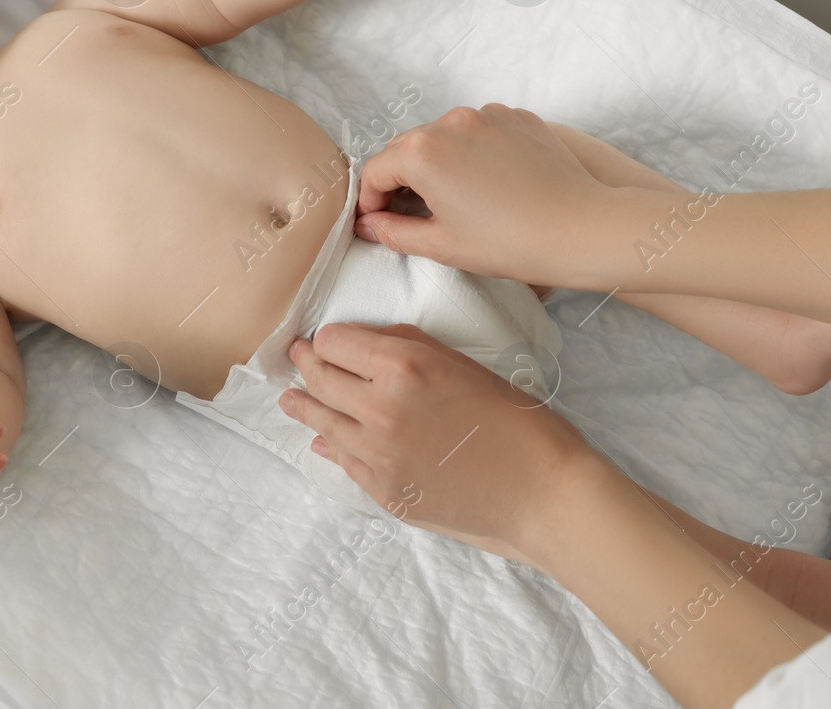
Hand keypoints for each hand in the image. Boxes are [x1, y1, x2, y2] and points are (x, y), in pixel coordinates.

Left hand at [278, 323, 590, 549]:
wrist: (541, 492)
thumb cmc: (515, 420)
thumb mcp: (463, 364)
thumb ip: (408, 347)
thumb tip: (361, 345)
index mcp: (404, 366)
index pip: (333, 341)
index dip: (329, 338)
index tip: (327, 339)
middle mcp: (380, 408)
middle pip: (319, 377)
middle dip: (306, 364)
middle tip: (296, 357)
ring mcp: (377, 454)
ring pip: (319, 421)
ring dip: (302, 405)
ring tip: (289, 398)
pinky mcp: (382, 491)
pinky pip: (342, 460)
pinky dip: (330, 445)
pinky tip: (324, 440)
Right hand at [356, 104, 615, 288]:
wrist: (580, 229)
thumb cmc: (511, 242)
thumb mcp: (442, 245)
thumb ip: (394, 232)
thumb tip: (371, 224)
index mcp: (423, 151)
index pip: (375, 171)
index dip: (370, 201)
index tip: (376, 222)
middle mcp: (451, 121)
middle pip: (407, 148)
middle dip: (400, 179)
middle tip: (408, 215)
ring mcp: (487, 114)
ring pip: (445, 136)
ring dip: (438, 163)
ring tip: (453, 200)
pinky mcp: (517, 117)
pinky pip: (480, 131)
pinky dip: (473, 152)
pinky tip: (488, 184)